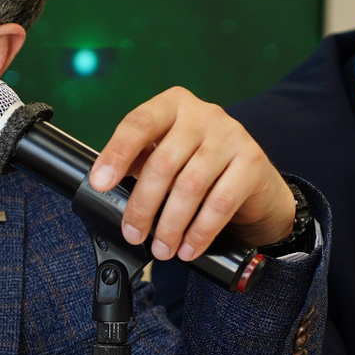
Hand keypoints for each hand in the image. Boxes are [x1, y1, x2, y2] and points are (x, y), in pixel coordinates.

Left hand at [88, 87, 295, 259]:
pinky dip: (199, 232)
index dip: (116, 154)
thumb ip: (139, 160)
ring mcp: (231, 135)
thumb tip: (105, 184)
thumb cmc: (200, 165)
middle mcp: (203, 114)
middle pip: (163, 162)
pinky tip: (188, 247)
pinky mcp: (252, 162)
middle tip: (133, 233)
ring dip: (170, 225)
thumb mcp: (167, 154)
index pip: (138, 124)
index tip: (100, 183)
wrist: (255, 180)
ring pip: (190, 186)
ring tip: (162, 248)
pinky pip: (220, 203)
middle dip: (143, 206)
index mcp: (173, 105)